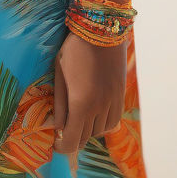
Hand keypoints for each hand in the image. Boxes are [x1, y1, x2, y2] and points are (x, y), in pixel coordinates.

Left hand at [42, 32, 126, 171]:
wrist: (102, 30)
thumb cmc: (74, 49)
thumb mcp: (60, 74)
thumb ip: (59, 103)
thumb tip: (57, 126)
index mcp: (81, 104)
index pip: (72, 140)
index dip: (62, 147)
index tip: (55, 144)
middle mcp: (99, 108)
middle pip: (86, 137)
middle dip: (73, 137)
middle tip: (63, 130)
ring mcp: (113, 102)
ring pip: (100, 131)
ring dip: (88, 130)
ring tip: (77, 119)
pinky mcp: (121, 95)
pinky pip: (113, 121)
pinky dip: (102, 124)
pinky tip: (94, 114)